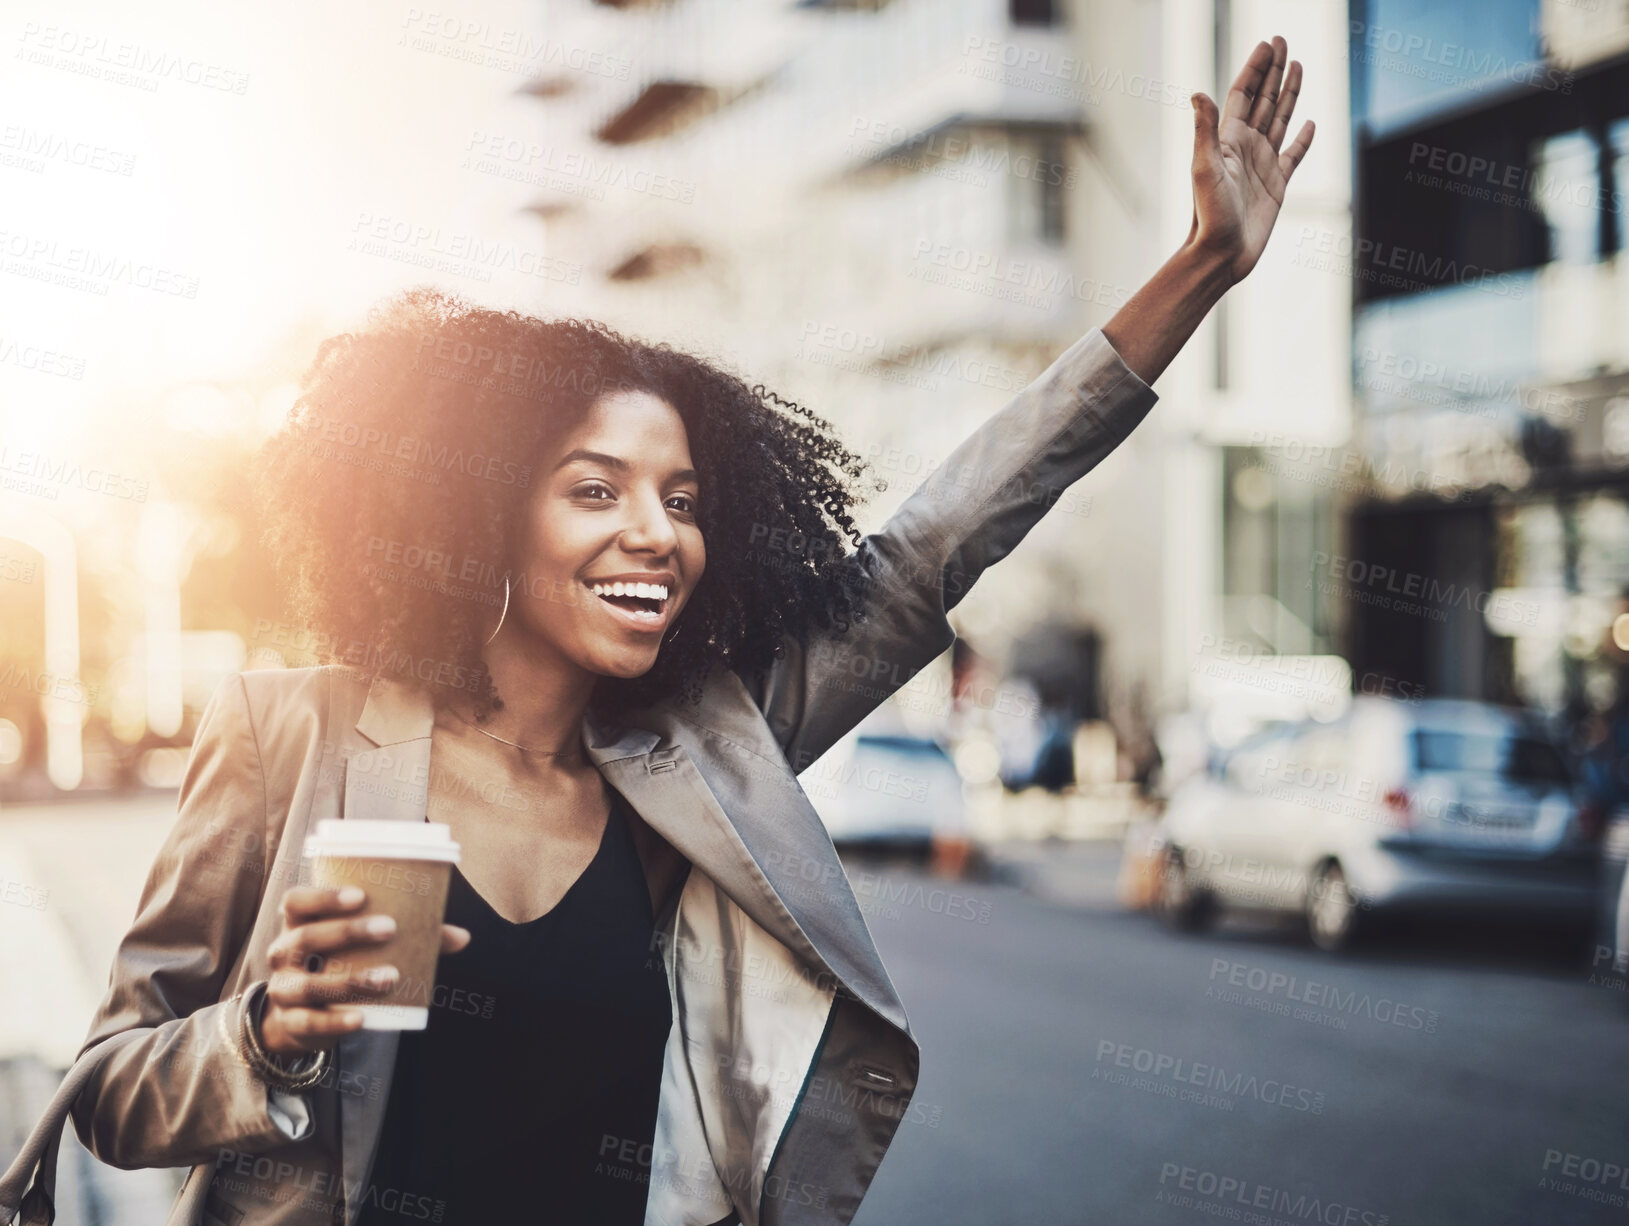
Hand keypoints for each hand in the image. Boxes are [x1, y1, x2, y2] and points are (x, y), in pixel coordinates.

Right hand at [258, 885, 471, 1057]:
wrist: (303, 1017)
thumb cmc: (341, 964)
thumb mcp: (364, 947)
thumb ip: (410, 938)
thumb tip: (463, 936)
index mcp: (299, 924)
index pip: (296, 902)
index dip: (323, 896)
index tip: (361, 894)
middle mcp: (284, 954)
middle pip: (306, 937)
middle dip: (347, 931)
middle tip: (390, 928)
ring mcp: (284, 989)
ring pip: (309, 983)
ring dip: (350, 980)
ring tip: (390, 977)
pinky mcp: (292, 1021)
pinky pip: (310, 1021)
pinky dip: (335, 1022)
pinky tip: (361, 1018)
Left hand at [1187, 35, 1314, 284]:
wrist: (1220, 255)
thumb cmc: (1208, 216)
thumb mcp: (1204, 169)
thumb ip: (1204, 130)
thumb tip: (1197, 93)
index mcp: (1229, 140)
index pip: (1245, 94)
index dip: (1256, 67)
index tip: (1268, 43)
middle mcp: (1245, 148)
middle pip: (1263, 100)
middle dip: (1273, 71)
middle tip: (1283, 42)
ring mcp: (1262, 165)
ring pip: (1279, 120)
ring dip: (1288, 94)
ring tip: (1297, 66)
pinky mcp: (1277, 185)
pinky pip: (1294, 155)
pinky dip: (1303, 138)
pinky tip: (1308, 123)